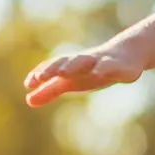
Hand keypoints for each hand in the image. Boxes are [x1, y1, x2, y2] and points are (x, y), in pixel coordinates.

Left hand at [23, 44, 144, 107]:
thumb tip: (28, 100)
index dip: (41, 74)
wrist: (126, 54)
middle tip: (40, 77)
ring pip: (85, 61)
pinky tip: (97, 74)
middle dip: (53, 68)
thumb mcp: (71, 81)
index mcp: (70, 66)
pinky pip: (109, 66)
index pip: (53, 68)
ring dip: (73, 65)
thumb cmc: (92, 70)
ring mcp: (100, 61)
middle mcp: (83, 61)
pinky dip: (102, 68)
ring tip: (62, 73)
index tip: (28, 84)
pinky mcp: (118, 66)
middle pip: (66, 62)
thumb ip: (49, 90)